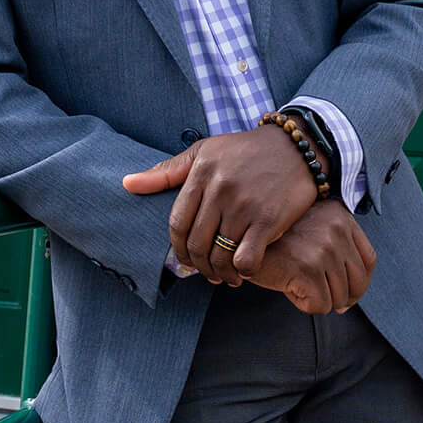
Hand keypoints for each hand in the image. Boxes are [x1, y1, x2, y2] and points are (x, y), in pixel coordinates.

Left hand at [123, 126, 317, 283]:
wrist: (295, 147)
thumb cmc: (244, 151)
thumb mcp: (204, 152)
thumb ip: (166, 172)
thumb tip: (127, 184)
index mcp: (201, 173)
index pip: (177, 223)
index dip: (177, 248)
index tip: (185, 258)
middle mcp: (220, 189)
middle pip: (196, 244)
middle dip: (198, 265)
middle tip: (205, 271)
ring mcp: (244, 205)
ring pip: (219, 256)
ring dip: (218, 274)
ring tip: (223, 276)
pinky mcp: (268, 220)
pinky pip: (245, 260)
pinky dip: (241, 272)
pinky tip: (243, 270)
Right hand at [241, 201, 376, 314]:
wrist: (240, 236)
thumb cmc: (275, 240)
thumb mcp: (311, 234)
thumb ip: (336, 254)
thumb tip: (348, 304)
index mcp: (341, 217)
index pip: (368, 260)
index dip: (358, 283)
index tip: (341, 292)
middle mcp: (337, 228)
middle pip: (358, 283)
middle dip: (339, 297)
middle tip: (313, 292)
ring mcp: (324, 247)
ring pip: (339, 299)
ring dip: (317, 299)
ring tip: (294, 282)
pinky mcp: (308, 267)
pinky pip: (320, 306)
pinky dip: (303, 304)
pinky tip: (287, 287)